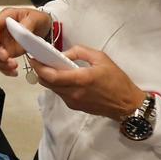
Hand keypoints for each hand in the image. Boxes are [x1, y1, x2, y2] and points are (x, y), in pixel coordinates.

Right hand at [0, 7, 53, 76]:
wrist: (45, 30)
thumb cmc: (38, 20)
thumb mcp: (36, 18)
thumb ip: (28, 24)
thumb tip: (21, 32)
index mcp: (6, 18)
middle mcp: (0, 31)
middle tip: (4, 57)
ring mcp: (3, 43)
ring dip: (0, 62)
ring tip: (12, 65)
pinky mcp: (7, 53)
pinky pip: (0, 63)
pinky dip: (5, 69)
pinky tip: (13, 71)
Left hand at [32, 46, 148, 119]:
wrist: (126, 103)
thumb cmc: (116, 80)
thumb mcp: (101, 58)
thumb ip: (79, 52)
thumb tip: (63, 54)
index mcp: (81, 79)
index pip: (51, 76)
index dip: (39, 68)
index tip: (34, 59)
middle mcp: (74, 93)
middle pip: (47, 83)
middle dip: (41, 72)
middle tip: (40, 61)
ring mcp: (73, 102)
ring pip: (52, 89)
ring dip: (49, 79)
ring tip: (53, 68)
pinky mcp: (75, 107)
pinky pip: (60, 94)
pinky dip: (58, 85)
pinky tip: (64, 78)